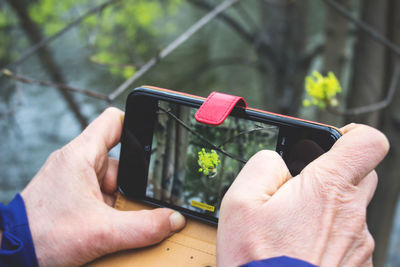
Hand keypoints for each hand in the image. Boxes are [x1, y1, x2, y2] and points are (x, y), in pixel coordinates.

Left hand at [21, 108, 185, 265]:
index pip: (114, 121)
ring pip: (114, 181)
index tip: (156, 137)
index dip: (137, 123)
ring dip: (123, 199)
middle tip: (143, 199)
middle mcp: (78, 163)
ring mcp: (75, 180)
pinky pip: (103, 194)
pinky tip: (112, 225)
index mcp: (81, 155)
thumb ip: (142, 227)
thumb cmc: (41, 235)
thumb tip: (172, 220)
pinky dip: (112, 208)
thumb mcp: (101, 232)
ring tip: (121, 218)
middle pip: (121, 159)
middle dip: (135, 180)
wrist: (11, 254)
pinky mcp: (73, 196)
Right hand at [217, 124, 388, 265]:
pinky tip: (302, 247)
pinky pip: (348, 236)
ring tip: (293, 226)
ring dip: (327, 208)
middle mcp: (352, 213)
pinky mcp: (357, 264)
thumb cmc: (257, 261)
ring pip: (351, 208)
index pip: (368, 142)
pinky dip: (329, 235)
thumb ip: (263, 164)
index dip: (352, 134)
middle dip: (333, 173)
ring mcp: (358, 242)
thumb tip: (277, 161)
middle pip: (361, 174)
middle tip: (302, 185)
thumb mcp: (240, 201)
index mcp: (327, 188)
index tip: (335, 141)